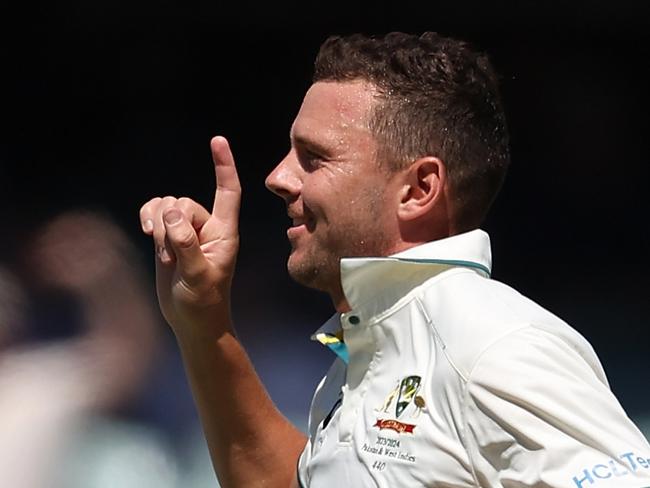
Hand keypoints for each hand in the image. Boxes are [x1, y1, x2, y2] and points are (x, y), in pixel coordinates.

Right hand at [139, 136, 240, 336]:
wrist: (192, 320)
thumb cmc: (204, 302)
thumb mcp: (198, 276)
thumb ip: (187, 244)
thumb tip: (172, 214)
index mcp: (224, 232)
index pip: (228, 192)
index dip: (224, 166)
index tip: (218, 140)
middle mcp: (207, 226)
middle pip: (183, 202)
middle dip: (170, 225)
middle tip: (173, 257)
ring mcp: (186, 230)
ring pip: (166, 205)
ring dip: (158, 225)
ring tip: (164, 254)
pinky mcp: (168, 237)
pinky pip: (154, 212)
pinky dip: (147, 217)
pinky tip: (146, 232)